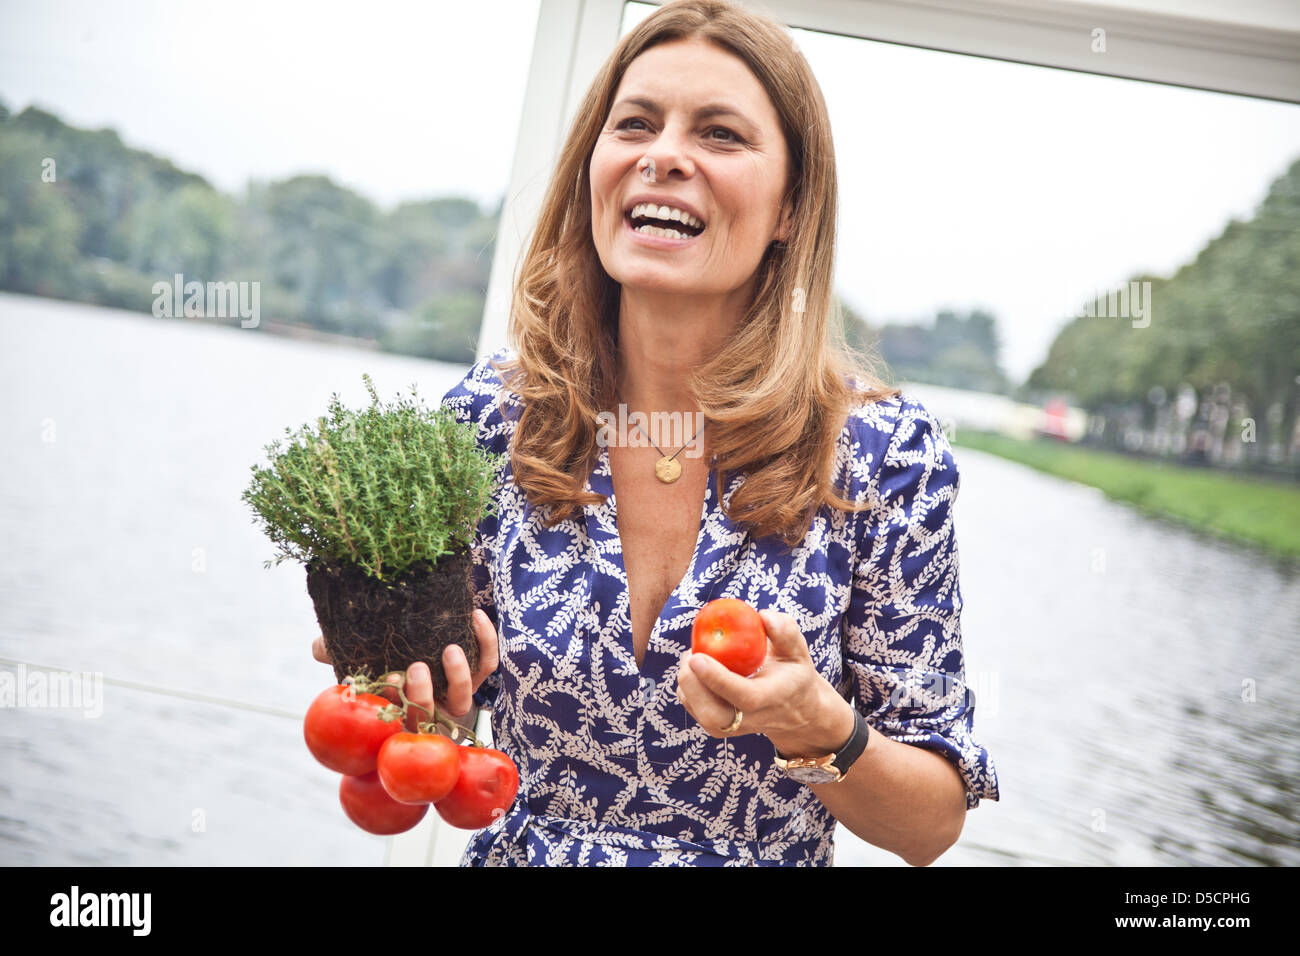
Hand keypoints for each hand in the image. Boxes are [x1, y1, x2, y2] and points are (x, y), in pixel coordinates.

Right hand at [311, 608, 499, 729]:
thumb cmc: (384, 653)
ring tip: (450, 649)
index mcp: (397, 706)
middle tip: (416, 668)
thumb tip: (317, 647)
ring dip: (458, 676)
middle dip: (422, 695)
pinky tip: (474, 616)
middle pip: (428, 716)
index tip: (387, 677)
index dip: (392, 700)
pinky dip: (485, 642)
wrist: (424, 637)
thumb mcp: (359, 653)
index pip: (394, 713)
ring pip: (461, 698)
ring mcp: (454, 693)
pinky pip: (487, 664)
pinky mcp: (477, 673)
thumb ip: (336, 650)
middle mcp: (427, 707)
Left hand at [676, 609, 853, 757]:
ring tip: (700, 655)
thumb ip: (785, 631)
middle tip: (692, 653)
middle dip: (692, 682)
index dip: (717, 678)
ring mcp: (731, 727)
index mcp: (771, 699)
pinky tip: (700, 668)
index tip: (697, 657)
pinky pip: (691, 705)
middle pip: (712, 714)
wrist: (794, 711)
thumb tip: (763, 615)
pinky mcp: (715, 726)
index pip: (744, 696)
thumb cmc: (793, 673)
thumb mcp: (798, 651)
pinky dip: (687, 684)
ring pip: (696, 709)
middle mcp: (750, 719)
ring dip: (688, 680)